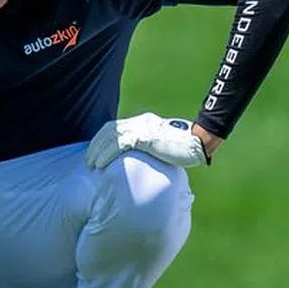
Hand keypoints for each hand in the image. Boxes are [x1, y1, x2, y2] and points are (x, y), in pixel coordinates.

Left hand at [85, 112, 214, 168]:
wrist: (199, 143)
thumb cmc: (185, 149)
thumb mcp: (162, 147)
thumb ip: (150, 150)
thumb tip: (140, 164)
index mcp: (144, 124)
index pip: (117, 128)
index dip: (103, 140)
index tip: (95, 153)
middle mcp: (141, 122)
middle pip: (110, 129)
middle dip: (97, 145)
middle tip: (89, 160)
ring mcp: (143, 128)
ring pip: (112, 136)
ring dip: (98, 150)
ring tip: (91, 164)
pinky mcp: (145, 136)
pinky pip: (120, 144)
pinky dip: (107, 154)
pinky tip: (101, 164)